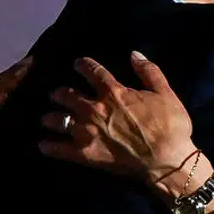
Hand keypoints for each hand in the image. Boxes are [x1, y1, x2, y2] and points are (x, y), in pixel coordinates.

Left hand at [39, 51, 199, 196]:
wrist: (165, 160)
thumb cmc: (169, 126)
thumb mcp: (165, 93)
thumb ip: (149, 71)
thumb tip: (134, 53)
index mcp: (113, 92)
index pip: (92, 71)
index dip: (82, 65)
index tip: (77, 64)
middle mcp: (94, 109)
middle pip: (67, 95)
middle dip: (59, 93)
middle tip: (56, 94)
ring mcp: (87, 132)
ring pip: (58, 119)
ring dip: (51, 117)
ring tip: (47, 118)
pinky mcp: (85, 153)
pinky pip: (60, 149)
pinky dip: (49, 147)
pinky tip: (43, 145)